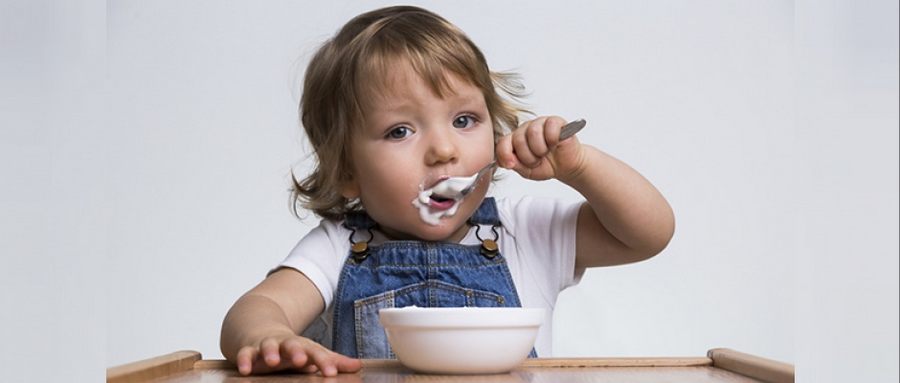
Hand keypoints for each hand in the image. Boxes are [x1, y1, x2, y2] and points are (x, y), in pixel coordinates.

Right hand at [235, 334, 361, 375]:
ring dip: (270, 352)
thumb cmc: (290, 348)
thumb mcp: (311, 353)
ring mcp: (266, 346)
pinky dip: (244, 360)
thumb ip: (332, 360)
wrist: (261, 330)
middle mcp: (285, 344)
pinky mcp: (249, 350)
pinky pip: (245, 354)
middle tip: (303, 360)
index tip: (332, 372)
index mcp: (303, 346)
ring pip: (268, 347)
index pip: (316, 353)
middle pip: (292, 345)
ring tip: (273, 360)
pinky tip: (245, 369)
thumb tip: (358, 365)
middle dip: (297, 352)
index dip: (324, 362)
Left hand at [495, 116, 585, 181]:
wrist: (566, 166)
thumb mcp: (527, 171)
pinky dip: (552, 139)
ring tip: (546, 153)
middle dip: (528, 157)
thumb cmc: (547, 166)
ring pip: (533, 132)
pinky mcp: (555, 121)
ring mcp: (539, 123)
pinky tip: (555, 144)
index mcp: (515, 140)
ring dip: (540, 150)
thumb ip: (515, 165)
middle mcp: (525, 129)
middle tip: (537, 161)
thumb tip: (507, 161)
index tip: (510, 165)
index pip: (503, 143)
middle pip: (518, 139)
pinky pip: (550, 127)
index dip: (504, 154)